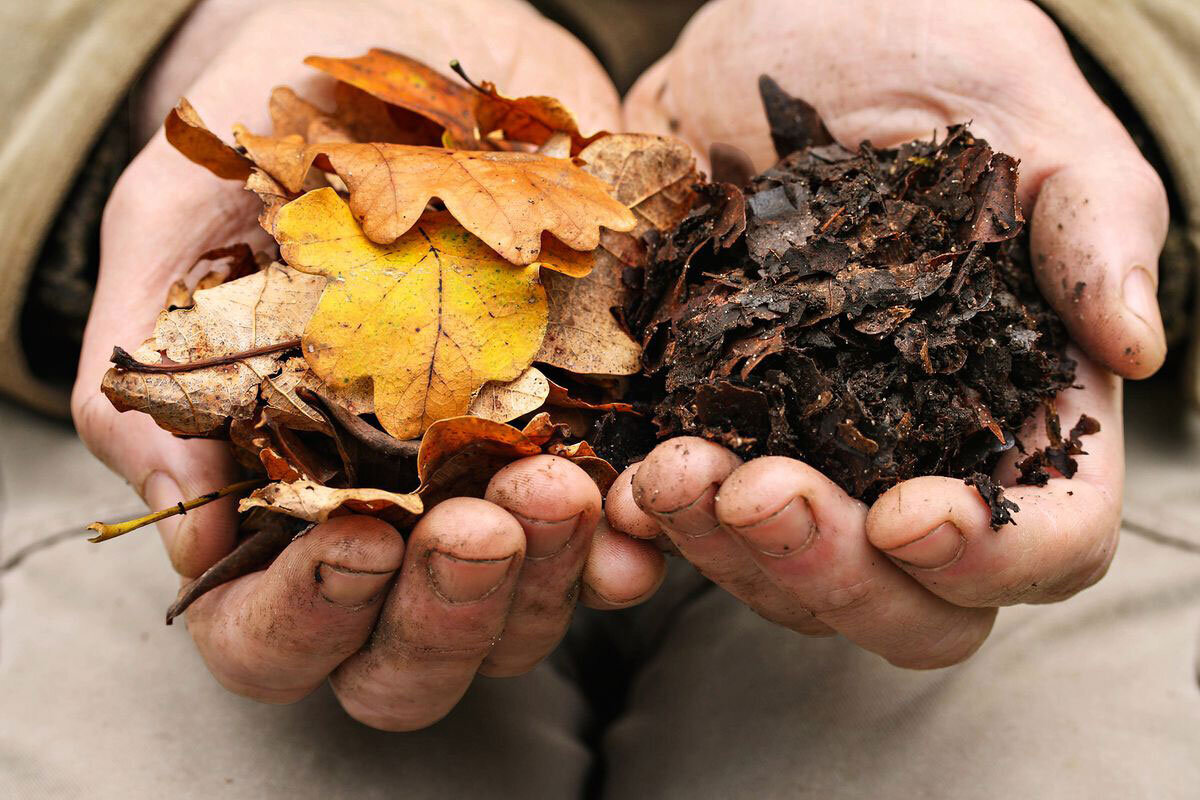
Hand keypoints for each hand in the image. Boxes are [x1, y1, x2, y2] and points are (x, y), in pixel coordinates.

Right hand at [72, 0, 662, 727]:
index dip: (306, 615)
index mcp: (279, 493)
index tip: (357, 534)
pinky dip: (639, 531)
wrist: (427, 38)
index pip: (274, 630)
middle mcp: (393, 516)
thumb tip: (185, 534)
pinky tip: (646, 495)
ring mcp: (498, 487)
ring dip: (549, 575)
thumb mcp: (180, 225)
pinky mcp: (593, 437)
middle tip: (478, 525)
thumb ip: (152, 373)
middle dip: (446, 609)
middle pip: (412, 655)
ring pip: (525, 616)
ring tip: (562, 488)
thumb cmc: (283, 124)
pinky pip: (626, 530)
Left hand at [612, 0, 1158, 665]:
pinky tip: (618, 492)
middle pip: (901, 600)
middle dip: (828, 568)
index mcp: (1015, 404)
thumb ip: (1090, 229)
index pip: (1041, 540)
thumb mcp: (1021, 119)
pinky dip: (647, 526)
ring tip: (669, 468)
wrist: (778, 28)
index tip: (910, 515)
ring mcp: (802, 450)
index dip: (987, 559)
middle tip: (759, 490)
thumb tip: (1138, 351)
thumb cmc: (924, 54)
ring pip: (780, 576)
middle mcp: (910, 453)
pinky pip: (678, 519)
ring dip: (721, 547)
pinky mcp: (708, 422)